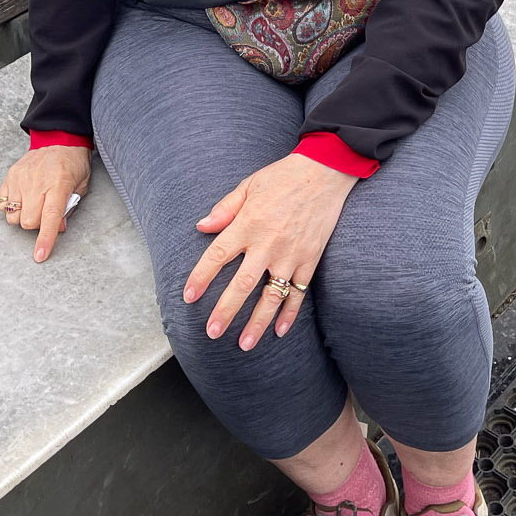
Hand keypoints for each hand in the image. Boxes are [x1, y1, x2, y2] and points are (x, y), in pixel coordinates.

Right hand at [0, 145, 91, 262]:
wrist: (59, 139)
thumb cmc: (73, 163)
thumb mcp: (81, 186)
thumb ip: (69, 208)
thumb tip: (58, 228)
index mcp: (59, 185)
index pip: (50, 218)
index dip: (45, 239)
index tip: (40, 256)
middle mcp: (37, 183)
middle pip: (27, 222)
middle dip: (36, 224)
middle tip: (44, 212)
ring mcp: (21, 179)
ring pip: (12, 215)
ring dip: (22, 216)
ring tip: (33, 204)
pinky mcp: (10, 175)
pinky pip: (2, 203)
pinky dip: (10, 207)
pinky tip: (22, 198)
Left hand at [184, 154, 355, 350]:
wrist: (325, 171)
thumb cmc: (283, 176)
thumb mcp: (248, 185)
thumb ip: (225, 208)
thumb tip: (201, 227)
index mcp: (248, 223)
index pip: (217, 255)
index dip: (201, 277)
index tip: (189, 296)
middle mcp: (268, 243)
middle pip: (242, 284)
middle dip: (225, 311)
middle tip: (212, 332)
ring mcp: (291, 254)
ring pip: (271, 296)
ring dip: (257, 322)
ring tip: (244, 343)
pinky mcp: (309, 259)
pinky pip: (298, 291)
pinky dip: (290, 313)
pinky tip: (280, 330)